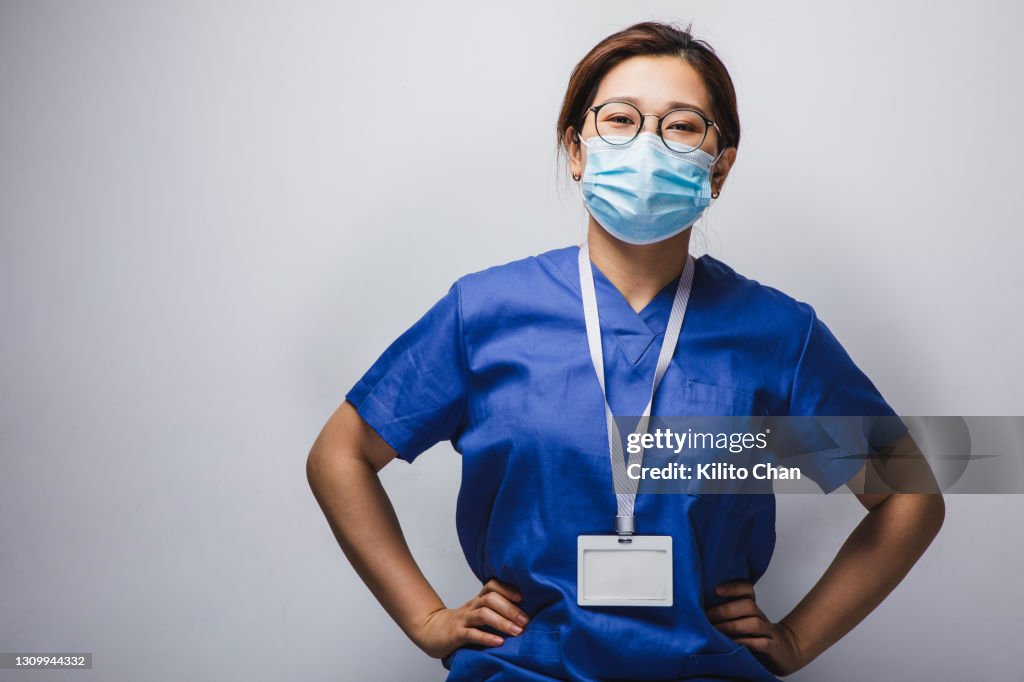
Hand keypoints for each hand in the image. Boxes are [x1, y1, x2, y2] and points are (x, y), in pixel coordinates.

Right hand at [411, 578, 530, 659]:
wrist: (431, 631)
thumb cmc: (460, 624)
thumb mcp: (476, 613)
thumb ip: (494, 610)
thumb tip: (521, 613)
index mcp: (477, 601)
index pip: (491, 586)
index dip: (507, 588)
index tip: (522, 597)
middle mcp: (471, 607)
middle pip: (490, 599)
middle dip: (510, 609)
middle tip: (525, 620)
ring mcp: (463, 620)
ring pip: (483, 615)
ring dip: (502, 622)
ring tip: (517, 631)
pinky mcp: (456, 634)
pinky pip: (472, 634)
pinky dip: (487, 637)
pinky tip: (499, 642)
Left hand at [706, 580, 806, 675]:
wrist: (787, 652)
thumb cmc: (756, 637)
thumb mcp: (743, 622)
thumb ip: (726, 615)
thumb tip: (698, 609)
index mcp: (752, 608)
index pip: (747, 590)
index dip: (733, 587)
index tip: (716, 590)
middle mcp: (761, 617)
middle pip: (748, 605)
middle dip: (726, 609)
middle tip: (708, 616)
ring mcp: (769, 632)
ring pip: (754, 623)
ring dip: (732, 625)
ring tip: (716, 630)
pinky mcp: (774, 648)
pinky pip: (762, 643)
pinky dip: (747, 642)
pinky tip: (734, 643)